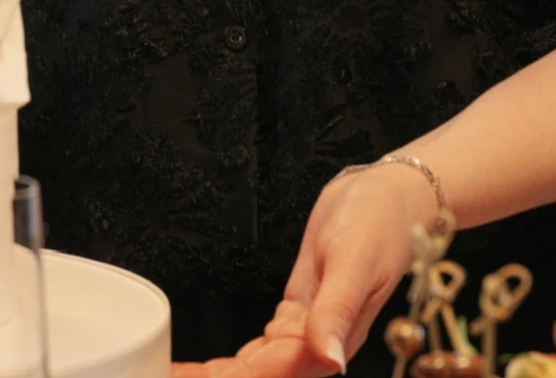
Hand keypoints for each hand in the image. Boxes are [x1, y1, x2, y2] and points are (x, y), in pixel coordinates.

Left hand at [170, 162, 435, 377]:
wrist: (387, 196)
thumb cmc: (378, 223)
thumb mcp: (354, 261)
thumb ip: (337, 310)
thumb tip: (330, 360)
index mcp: (332, 339)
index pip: (274, 372)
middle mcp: (319, 343)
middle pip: (262, 374)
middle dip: (220, 377)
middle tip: (168, 374)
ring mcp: (308, 328)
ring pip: (261, 364)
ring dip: (225, 372)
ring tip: (182, 372)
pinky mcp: (301, 310)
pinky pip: (268, 344)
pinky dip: (242, 357)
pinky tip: (220, 365)